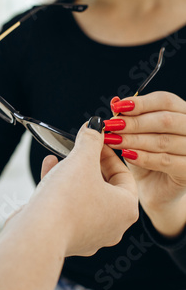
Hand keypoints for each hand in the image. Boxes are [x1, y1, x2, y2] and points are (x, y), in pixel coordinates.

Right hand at [0, 118, 138, 289]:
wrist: (38, 234)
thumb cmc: (66, 200)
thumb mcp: (81, 160)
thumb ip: (90, 140)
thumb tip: (95, 126)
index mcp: (125, 208)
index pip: (124, 174)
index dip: (107, 153)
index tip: (94, 141)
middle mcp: (112, 226)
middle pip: (104, 187)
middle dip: (88, 165)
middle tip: (78, 149)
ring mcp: (89, 235)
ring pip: (84, 198)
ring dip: (72, 175)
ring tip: (58, 157)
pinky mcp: (66, 238)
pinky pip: (68, 209)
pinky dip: (59, 190)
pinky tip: (48, 169)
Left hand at [105, 92, 185, 236]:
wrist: (154, 189)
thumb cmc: (145, 156)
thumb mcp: (134, 134)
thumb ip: (127, 118)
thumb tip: (114, 102)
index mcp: (182, 113)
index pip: (165, 100)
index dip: (140, 102)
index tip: (117, 107)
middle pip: (165, 119)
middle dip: (134, 122)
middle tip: (111, 125)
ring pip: (163, 140)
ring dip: (134, 139)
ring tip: (113, 140)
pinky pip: (165, 161)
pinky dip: (143, 157)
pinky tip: (126, 155)